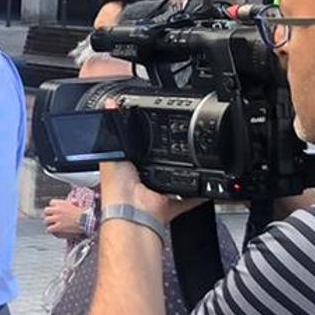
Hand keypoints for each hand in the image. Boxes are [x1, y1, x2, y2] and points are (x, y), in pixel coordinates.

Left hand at [44, 199, 85, 238]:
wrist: (85, 220)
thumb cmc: (83, 213)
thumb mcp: (77, 205)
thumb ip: (73, 202)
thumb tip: (74, 200)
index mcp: (62, 203)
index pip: (51, 202)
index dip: (52, 207)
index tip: (54, 210)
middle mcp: (58, 210)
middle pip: (46, 211)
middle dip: (47, 214)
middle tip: (50, 218)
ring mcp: (57, 218)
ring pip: (46, 220)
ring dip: (48, 223)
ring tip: (50, 225)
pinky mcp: (59, 226)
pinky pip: (49, 228)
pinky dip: (49, 230)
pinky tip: (51, 231)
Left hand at [97, 99, 200, 223]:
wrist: (132, 211)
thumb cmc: (117, 185)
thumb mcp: (114, 148)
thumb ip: (114, 127)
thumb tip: (110, 104)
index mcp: (125, 166)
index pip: (135, 149)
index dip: (142, 141)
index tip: (154, 131)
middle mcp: (140, 179)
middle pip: (155, 164)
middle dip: (164, 157)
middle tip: (176, 144)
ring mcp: (155, 192)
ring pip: (172, 180)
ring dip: (180, 174)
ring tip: (191, 160)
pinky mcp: (168, 203)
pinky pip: (187, 199)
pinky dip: (197, 194)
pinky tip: (205, 186)